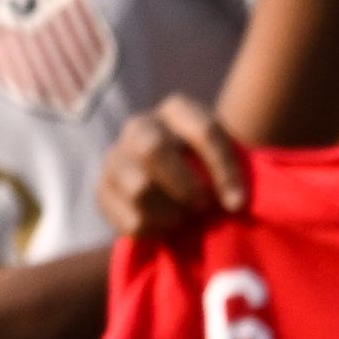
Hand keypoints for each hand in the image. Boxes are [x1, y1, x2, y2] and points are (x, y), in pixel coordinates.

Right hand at [96, 99, 246, 246]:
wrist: (173, 177)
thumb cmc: (211, 164)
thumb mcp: (227, 155)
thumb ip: (236, 168)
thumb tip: (237, 202)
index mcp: (178, 109)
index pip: (204, 131)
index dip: (223, 170)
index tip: (237, 204)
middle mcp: (141, 125)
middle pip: (153, 149)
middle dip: (185, 185)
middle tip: (203, 207)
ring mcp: (115, 156)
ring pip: (137, 186)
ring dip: (168, 211)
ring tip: (184, 219)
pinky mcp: (101, 188)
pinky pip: (124, 217)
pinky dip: (150, 230)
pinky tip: (165, 229)